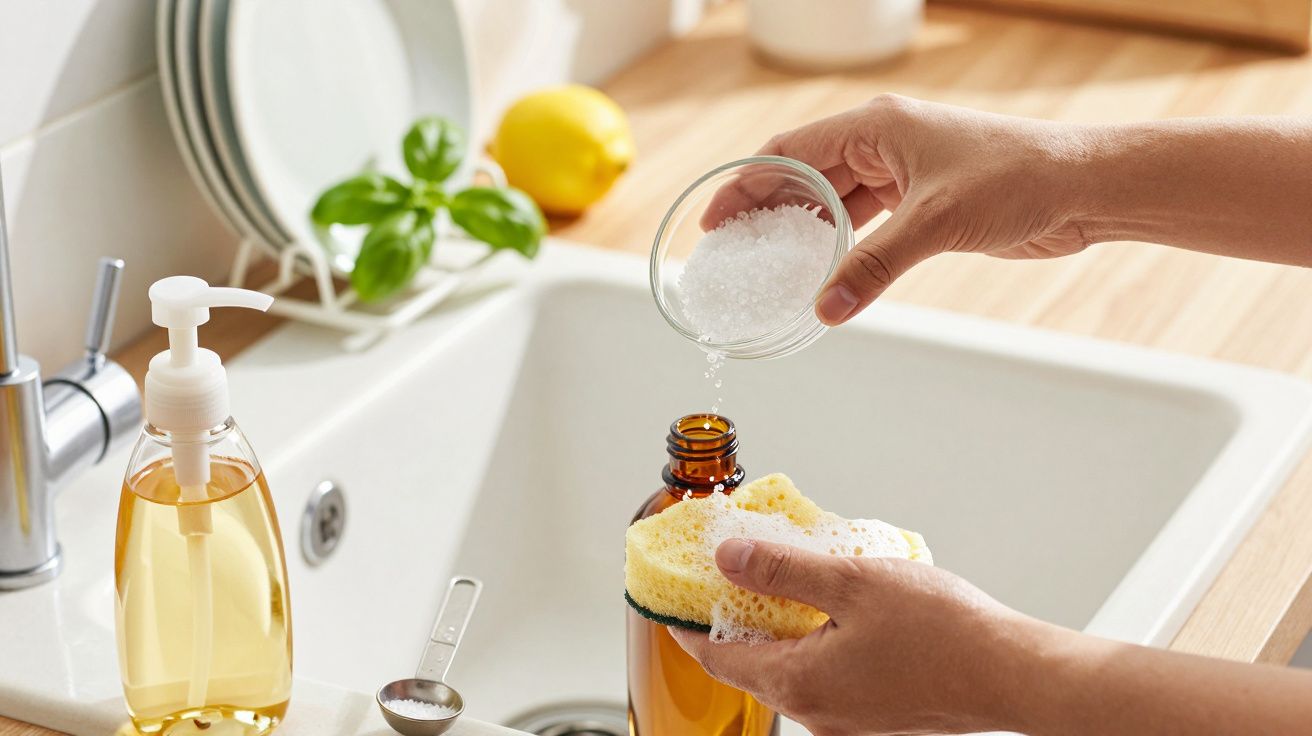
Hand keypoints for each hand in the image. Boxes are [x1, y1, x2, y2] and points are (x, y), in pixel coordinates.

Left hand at [670, 538, 1050, 735]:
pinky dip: (813, 642)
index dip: (688, 626)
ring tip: (785, 579)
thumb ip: (782, 572)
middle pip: (751, 665)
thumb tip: (727, 559)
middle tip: (729, 575)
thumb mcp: (851, 582)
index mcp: (799, 684)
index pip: (717, 659)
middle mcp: (816, 712)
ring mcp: (846, 719)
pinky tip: (832, 607)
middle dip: (734, 621)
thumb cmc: (945, 633)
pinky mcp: (873, 714)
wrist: (1013, 672)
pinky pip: (824, 675)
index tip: (672, 600)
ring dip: (778, 628)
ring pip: (790, 668)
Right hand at [728, 95, 1092, 324]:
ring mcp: (903, 171)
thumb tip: (827, 309)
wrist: (1081, 188)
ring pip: (835, 201)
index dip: (746, 184)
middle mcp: (884, 142)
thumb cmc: (1018, 179)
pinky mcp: (923, 201)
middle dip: (767, 210)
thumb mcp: (936, 222)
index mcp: (877, 125)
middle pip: (805, 174)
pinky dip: (842, 247)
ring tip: (768, 265)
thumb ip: (876, 265)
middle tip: (733, 249)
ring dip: (804, 232)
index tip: (716, 219)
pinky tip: (822, 273)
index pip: (790, 150)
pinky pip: (865, 223)